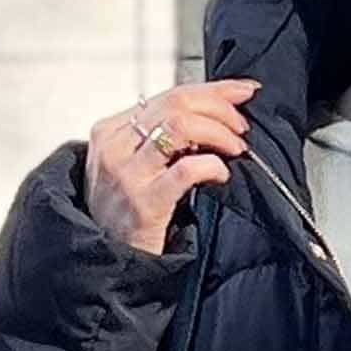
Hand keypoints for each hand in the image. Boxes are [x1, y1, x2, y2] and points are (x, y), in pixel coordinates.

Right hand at [85, 78, 261, 255]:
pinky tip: (221, 173)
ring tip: (236, 147)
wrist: (109, 260)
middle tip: (241, 125)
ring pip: (181, 126)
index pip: (169, 94)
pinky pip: (186, 170)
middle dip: (219, 107)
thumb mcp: (132, 166)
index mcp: (111, 130)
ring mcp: (127, 173)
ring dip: (219, 132)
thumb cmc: (125, 215)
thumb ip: (160, 140)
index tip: (242, 92)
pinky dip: (211, 165)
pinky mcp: (144, 201)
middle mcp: (115, 146)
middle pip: (176, 103)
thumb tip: (209, 118)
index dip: (212, 90)